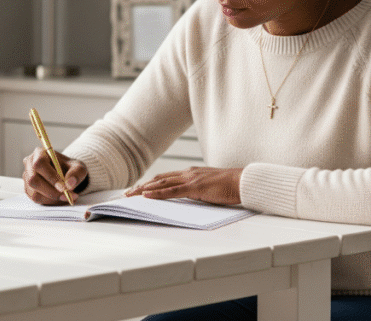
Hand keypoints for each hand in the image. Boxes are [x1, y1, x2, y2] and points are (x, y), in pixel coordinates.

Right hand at [22, 147, 87, 204]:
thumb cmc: (70, 168)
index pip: (40, 164)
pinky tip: (59, 198)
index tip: (63, 187)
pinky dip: (49, 201)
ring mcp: (27, 177)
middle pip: (33, 180)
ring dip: (52, 198)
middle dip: (51, 191)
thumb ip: (76, 173)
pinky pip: (36, 199)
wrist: (66, 174)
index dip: (50, 176)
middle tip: (67, 195)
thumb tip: (69, 184)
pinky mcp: (28, 189)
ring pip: (34, 192)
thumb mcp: (78, 167)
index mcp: (40, 153)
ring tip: (66, 197)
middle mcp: (30, 164)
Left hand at [123, 167, 242, 205]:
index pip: (165, 178)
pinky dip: (158, 193)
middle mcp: (187, 173)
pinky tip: (147, 195)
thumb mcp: (208, 187)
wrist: (243, 182)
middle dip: (141, 186)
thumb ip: (196, 190)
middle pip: (158, 179)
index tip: (138, 189)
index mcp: (190, 173)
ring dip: (144, 189)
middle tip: (127, 193)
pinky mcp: (195, 187)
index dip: (150, 183)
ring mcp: (190, 179)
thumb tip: (187, 197)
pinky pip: (172, 191)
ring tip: (131, 195)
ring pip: (161, 183)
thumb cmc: (230, 186)